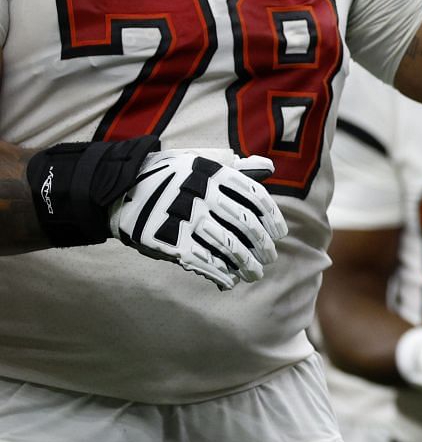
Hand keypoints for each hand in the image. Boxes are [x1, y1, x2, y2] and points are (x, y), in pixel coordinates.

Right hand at [109, 149, 287, 288]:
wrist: (120, 189)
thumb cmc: (169, 176)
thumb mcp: (198, 161)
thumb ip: (233, 166)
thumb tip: (267, 166)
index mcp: (214, 172)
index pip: (256, 197)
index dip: (272, 218)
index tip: (279, 234)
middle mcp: (203, 193)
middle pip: (246, 225)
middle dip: (262, 246)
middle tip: (270, 257)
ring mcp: (186, 217)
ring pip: (229, 247)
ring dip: (247, 265)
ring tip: (255, 274)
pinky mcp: (169, 239)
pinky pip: (204, 261)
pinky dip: (221, 273)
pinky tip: (230, 280)